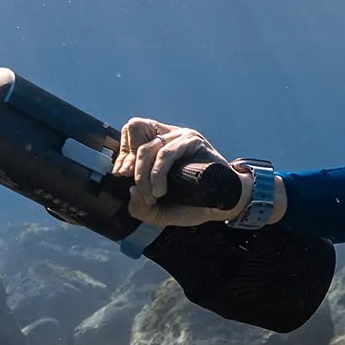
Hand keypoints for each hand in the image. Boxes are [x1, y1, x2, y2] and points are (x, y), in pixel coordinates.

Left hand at [114, 117, 234, 227]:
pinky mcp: (193, 141)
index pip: (133, 133)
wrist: (221, 205)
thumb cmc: (191, 205)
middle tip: (140, 192)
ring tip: (154, 196)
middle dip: (133, 170)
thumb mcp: (157, 211)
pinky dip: (158, 173)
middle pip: (137, 141)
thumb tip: (130, 189)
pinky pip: (167, 153)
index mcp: (158, 146)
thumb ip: (139, 206)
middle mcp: (168, 138)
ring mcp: (181, 137)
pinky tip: (161, 190)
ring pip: (149, 149)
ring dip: (145, 176)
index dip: (123, 154)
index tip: (122, 175)